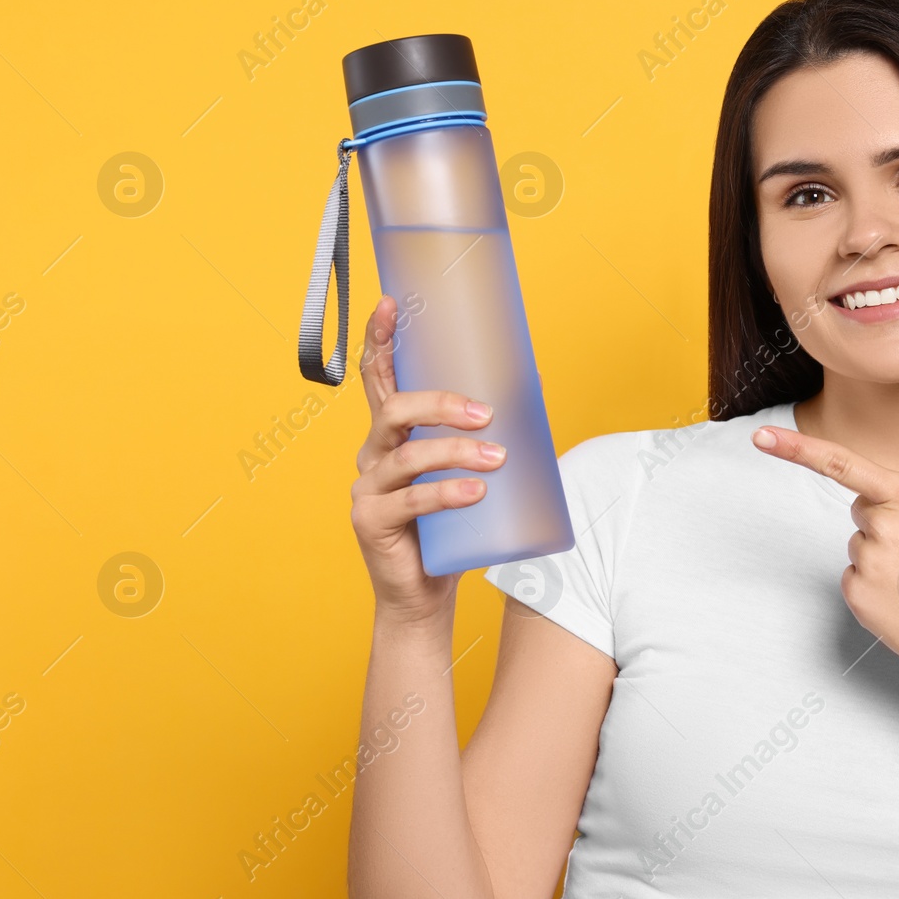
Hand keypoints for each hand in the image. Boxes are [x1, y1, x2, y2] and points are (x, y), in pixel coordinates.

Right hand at [349, 295, 505, 629]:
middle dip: (441, 404)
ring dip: (456, 452)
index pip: (380, 377)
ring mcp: (367, 487)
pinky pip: (411, 501)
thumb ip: (484, 435)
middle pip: (394, 409)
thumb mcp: (468, 471)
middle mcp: (372, 454)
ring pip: (407, 456)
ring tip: (497, 459)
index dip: (380, 339)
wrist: (426, 594)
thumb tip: (532, 385)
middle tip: (487, 414)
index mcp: (392, 435)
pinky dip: (447, 492)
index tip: (392, 303)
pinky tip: (476, 492)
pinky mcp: (370, 521)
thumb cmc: (450, 528)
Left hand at [751, 405, 898, 684]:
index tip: (761, 436)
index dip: (797, 448)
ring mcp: (866, 565)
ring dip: (882, 555)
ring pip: (858, 544)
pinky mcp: (856, 597)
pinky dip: (875, 585)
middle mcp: (882, 528)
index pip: (843, 465)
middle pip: (862, 509)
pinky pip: (853, 577)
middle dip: (886, 520)